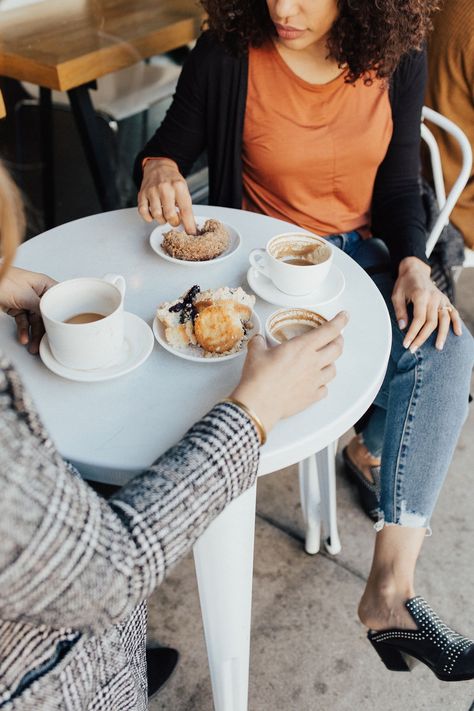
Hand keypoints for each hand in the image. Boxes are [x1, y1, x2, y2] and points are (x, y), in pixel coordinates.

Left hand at [0, 267, 56, 353]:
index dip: (62, 314)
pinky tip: (24, 337)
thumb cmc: (4, 280)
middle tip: (47, 342)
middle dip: (46, 330)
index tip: (63, 327)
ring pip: (36, 321)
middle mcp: (37, 293)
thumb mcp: (26, 296)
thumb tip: (51, 318)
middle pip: (47, 314)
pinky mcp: (18, 308)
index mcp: (44, 285)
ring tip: (34, 345)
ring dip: (35, 334)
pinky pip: (24, 322)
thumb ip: (41, 308)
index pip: (59, 300)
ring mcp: (28, 301)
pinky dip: (24, 331)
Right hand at [137, 158, 196, 234]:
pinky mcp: (142, 194)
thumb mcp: (183, 189)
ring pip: (157, 215)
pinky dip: (148, 217)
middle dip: (174, 222)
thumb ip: (185, 206)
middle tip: (175, 220)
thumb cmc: (172, 181)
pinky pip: (143, 212)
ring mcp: (152, 191)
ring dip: (162, 220)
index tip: (191, 233)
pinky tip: (153, 215)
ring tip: (164, 216)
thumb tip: (189, 226)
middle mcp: (165, 188)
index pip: (185, 210)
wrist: (159, 167)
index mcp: (178, 186)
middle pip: (170, 214)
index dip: (189, 225)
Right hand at [231, 311, 347, 432]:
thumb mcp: (255, 352)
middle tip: (336, 337)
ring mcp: (315, 381)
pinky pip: (325, 389)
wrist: (259, 403)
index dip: (340, 321)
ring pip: (333, 369)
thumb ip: (259, 342)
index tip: (344, 316)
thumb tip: (258, 340)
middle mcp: (313, 362)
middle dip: (339, 340)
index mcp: (302, 347)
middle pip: (337, 348)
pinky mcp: (312, 396)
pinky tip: (317, 383)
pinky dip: (323, 384)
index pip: (329, 330)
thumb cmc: (259, 378)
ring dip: (331, 362)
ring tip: (325, 360)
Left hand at [392, 257, 461, 351]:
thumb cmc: (404, 284)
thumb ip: (400, 311)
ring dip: (442, 334)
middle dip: (422, 338)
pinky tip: (458, 333)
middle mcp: (433, 297)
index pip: (418, 319)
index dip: (412, 333)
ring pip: (444, 319)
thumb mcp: (396, 295)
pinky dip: (457, 322)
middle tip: (414, 349)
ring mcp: (441, 299)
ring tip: (438, 347)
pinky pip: (453, 312)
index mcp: (420, 295)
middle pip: (431, 322)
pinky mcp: (445, 300)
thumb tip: (403, 327)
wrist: (415, 270)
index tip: (406, 344)